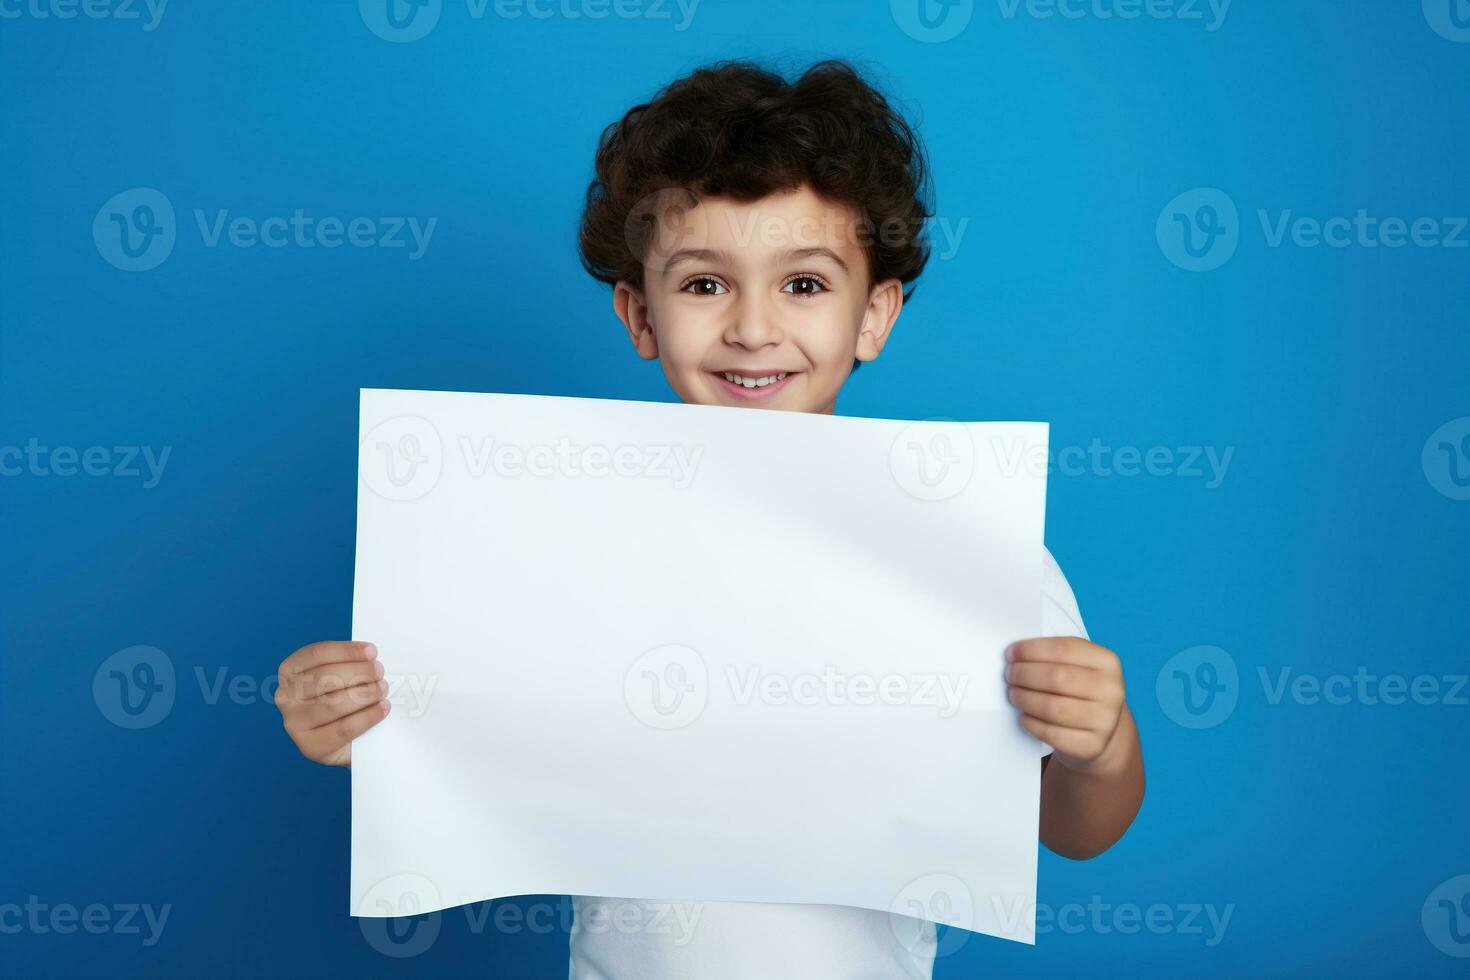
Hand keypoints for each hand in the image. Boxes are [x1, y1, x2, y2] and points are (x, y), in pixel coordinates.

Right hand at [275, 640, 389, 766]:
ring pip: (333, 704)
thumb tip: (371, 658)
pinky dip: (367, 717)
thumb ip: (349, 664)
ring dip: (364, 694)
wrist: (344, 741)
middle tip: (379, 671)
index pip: (316, 654)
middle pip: (324, 678)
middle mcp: (286, 696)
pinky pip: (343, 729)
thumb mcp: (339, 677)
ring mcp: (295, 723)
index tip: (371, 652)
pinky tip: (382, 709)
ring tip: (382, 689)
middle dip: (358, 672)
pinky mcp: (310, 746)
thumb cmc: (342, 700)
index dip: (346, 651)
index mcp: (290, 671)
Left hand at [1005, 637, 1126, 771]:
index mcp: (1107, 662)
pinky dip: (1031, 723)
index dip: (1031, 650)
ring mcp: (1105, 720)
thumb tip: (1015, 654)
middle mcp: (1111, 690)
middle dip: (1024, 674)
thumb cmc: (1080, 689)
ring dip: (1024, 698)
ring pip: (1052, 707)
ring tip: (1013, 694)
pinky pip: (1052, 733)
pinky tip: (1024, 715)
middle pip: (1057, 678)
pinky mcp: (1092, 745)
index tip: (1010, 653)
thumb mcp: (1077, 666)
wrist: (1101, 728)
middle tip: (1009, 675)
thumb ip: (1052, 656)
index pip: (1063, 649)